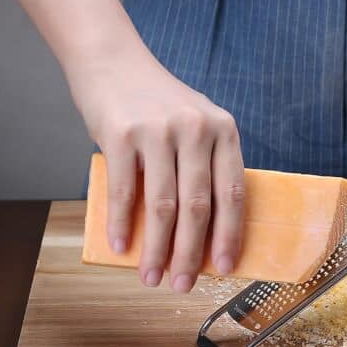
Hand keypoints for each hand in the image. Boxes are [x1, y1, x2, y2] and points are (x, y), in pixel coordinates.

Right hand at [70, 50, 244, 292]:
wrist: (113, 60)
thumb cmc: (158, 103)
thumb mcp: (196, 124)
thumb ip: (205, 165)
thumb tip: (206, 231)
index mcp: (223, 130)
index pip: (233, 193)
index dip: (230, 235)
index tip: (226, 268)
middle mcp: (196, 129)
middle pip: (200, 207)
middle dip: (192, 253)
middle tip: (184, 285)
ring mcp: (159, 131)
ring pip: (164, 205)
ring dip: (158, 249)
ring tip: (152, 277)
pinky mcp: (121, 133)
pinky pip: (125, 190)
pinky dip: (123, 224)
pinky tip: (122, 247)